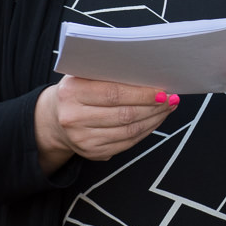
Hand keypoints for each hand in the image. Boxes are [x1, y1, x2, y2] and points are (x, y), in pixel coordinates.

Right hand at [35, 75, 173, 172]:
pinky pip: (127, 143)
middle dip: (154, 107)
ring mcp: (82, 139)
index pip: (114, 93)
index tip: (162, 90)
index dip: (142, 94)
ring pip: (129, 131)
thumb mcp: (83, 75)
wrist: (54, 118)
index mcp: (71, 92)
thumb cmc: (77, 91)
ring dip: (154, 120)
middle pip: (124, 114)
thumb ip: (109, 72)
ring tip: (167, 108)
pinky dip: (146, 131)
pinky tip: (154, 121)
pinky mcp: (92, 153)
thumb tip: (148, 73)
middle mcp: (73, 118)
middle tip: (171, 99)